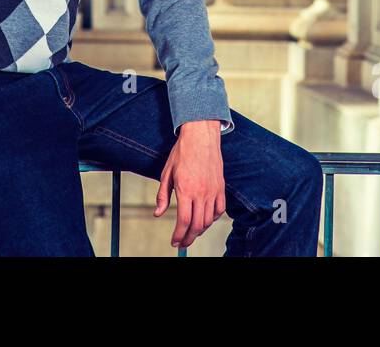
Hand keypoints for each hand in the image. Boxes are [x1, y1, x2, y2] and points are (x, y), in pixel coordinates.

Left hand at [154, 119, 225, 248]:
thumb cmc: (182, 152)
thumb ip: (163, 195)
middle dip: (189, 238)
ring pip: (209, 220)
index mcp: (185, 189)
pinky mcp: (221, 187)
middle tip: (182, 243)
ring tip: (191, 233)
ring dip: (200, 230)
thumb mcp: (166, 173)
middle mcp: (201, 192)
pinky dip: (212, 219)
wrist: (201, 136)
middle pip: (197, 225)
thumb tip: (158, 213)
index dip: (179, 235)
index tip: (174, 242)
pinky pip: (220, 210)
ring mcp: (213, 190)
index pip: (184, 221)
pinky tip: (205, 220)